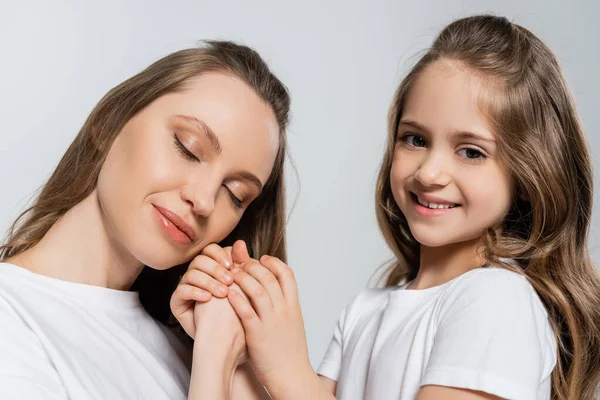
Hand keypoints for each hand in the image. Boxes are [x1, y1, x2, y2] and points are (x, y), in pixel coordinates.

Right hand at [170, 241, 250, 337]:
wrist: (230, 340)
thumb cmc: (239, 311)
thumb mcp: (243, 286)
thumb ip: (242, 264)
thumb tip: (242, 243)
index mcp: (212, 266)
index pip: (211, 250)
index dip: (221, 254)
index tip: (233, 265)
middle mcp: (197, 274)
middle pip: (200, 259)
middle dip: (215, 269)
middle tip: (229, 281)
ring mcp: (186, 287)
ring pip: (191, 273)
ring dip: (208, 281)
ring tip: (222, 293)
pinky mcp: (177, 301)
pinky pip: (181, 290)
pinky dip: (196, 292)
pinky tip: (208, 299)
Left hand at [227, 256, 314, 394]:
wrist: (291, 375)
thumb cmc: (289, 352)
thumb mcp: (293, 322)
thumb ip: (285, 305)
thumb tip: (276, 291)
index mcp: (293, 305)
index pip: (287, 273)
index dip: (273, 262)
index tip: (262, 259)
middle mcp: (284, 309)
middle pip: (269, 276)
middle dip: (253, 265)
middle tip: (241, 262)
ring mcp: (271, 320)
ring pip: (257, 288)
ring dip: (242, 277)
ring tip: (232, 273)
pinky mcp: (257, 332)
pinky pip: (245, 309)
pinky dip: (236, 297)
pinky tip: (228, 291)